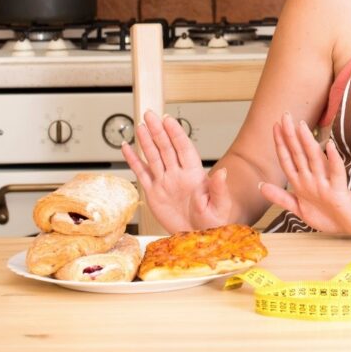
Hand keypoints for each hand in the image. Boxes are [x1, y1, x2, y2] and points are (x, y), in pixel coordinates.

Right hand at [121, 111, 231, 232]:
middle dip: (158, 131)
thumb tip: (223, 173)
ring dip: (147, 141)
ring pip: (153, 157)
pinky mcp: (153, 194)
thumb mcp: (220, 206)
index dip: (176, 133)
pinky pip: (141, 174)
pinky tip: (127, 148)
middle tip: (150, 114)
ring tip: (141, 125)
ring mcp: (165, 182)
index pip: (183, 148)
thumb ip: (219, 189)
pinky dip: (133, 161)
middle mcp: (178, 174)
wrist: (199, 237)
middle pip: (166, 148)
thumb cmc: (213, 221)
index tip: (168, 120)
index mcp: (194, 174)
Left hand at [259, 113, 350, 235]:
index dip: (280, 143)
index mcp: (301, 180)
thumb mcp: (299, 208)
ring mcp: (325, 182)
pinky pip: (337, 172)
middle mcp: (312, 177)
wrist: (350, 224)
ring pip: (315, 159)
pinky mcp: (338, 190)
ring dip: (308, 142)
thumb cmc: (326, 214)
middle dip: (290, 135)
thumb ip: (280, 197)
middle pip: (299, 154)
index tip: (274, 126)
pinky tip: (330, 146)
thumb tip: (260, 185)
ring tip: (301, 126)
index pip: (288, 159)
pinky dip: (333, 159)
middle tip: (285, 115)